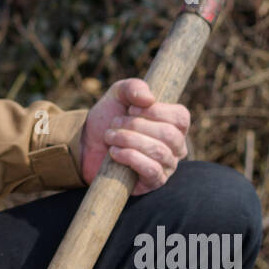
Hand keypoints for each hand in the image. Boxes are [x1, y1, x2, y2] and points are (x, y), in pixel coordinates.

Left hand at [79, 78, 189, 194]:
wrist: (87, 144)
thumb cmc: (109, 118)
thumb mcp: (118, 95)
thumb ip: (133, 87)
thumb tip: (149, 98)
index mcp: (174, 124)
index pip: (180, 117)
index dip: (157, 111)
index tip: (131, 109)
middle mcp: (176, 146)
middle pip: (169, 134)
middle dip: (136, 126)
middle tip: (114, 123)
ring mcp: (167, 165)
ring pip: (159, 151)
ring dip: (129, 140)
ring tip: (110, 137)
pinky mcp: (153, 182)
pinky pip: (152, 170)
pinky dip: (131, 158)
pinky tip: (114, 152)